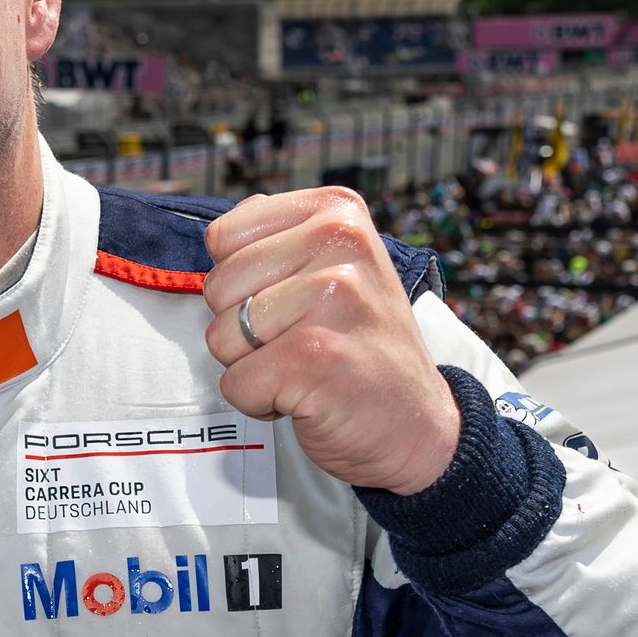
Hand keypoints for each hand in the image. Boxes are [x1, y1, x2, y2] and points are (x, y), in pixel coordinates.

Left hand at [202, 188, 458, 493]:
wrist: (420, 424)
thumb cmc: (363, 347)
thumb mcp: (336, 269)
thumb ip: (278, 242)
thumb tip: (221, 235)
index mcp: (337, 213)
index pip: (223, 237)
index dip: (238, 282)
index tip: (288, 301)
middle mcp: (339, 242)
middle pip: (217, 288)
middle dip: (241, 328)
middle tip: (299, 339)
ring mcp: (329, 297)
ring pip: (221, 336)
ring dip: (252, 366)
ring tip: (305, 365)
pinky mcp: (314, 355)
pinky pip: (236, 382)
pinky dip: (260, 401)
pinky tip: (306, 393)